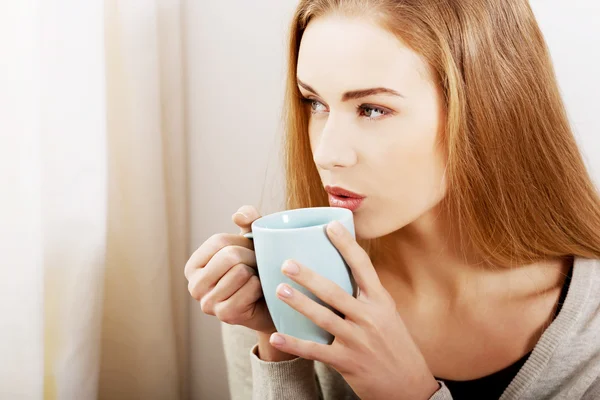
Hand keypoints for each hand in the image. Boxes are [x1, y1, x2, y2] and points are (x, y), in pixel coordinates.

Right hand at [184, 205, 275, 333]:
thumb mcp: (252, 238)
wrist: (273, 301)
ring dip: (257, 272)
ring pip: (240, 272)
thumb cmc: (258, 267)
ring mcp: (207, 304)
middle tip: (257, 266)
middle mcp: (194, 286)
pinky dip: (260, 287)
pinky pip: (250, 288)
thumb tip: (238, 216)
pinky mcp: (225, 315)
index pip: (219, 241)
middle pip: (229, 256)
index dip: (243, 242)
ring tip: (257, 279)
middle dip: (251, 257)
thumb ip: (248, 218)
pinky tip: (258, 293)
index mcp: (194, 266)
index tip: (250, 251)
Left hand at [266, 221, 439, 399]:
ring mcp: (359, 341)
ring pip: (324, 318)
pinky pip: (316, 352)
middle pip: (335, 291)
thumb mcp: (388, 315)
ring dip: (299, 304)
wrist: (410, 387)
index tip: (330, 225)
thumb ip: (366, 296)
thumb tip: (342, 270)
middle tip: (287, 263)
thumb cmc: (395, 345)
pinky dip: (295, 344)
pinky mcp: (348, 363)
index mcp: (381, 302)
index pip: (363, 266)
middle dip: (309, 277)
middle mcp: (370, 318)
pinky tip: (277, 337)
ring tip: (278, 290)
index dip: (346, 244)